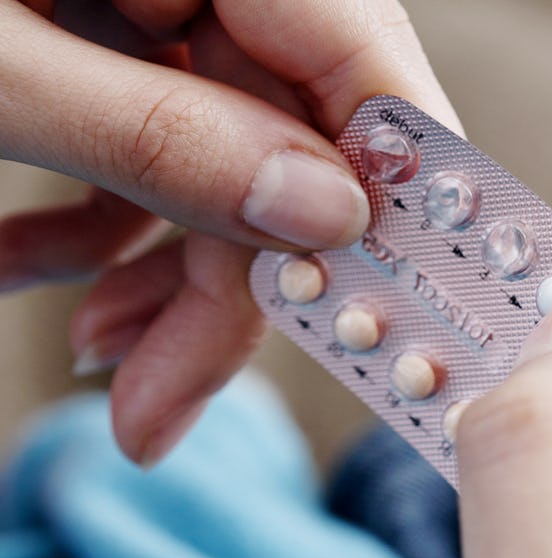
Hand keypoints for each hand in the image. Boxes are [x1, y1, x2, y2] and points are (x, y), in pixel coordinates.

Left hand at [0, 0, 458, 464]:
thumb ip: (160, 136)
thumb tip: (324, 219)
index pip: (367, 72)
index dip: (392, 203)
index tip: (384, 325)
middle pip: (297, 146)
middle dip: (237, 287)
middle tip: (167, 404)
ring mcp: (167, 11)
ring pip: (227, 167)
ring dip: (169, 275)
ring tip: (100, 351)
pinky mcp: (119, 47)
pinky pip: (155, 149)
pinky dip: (105, 227)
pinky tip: (38, 270)